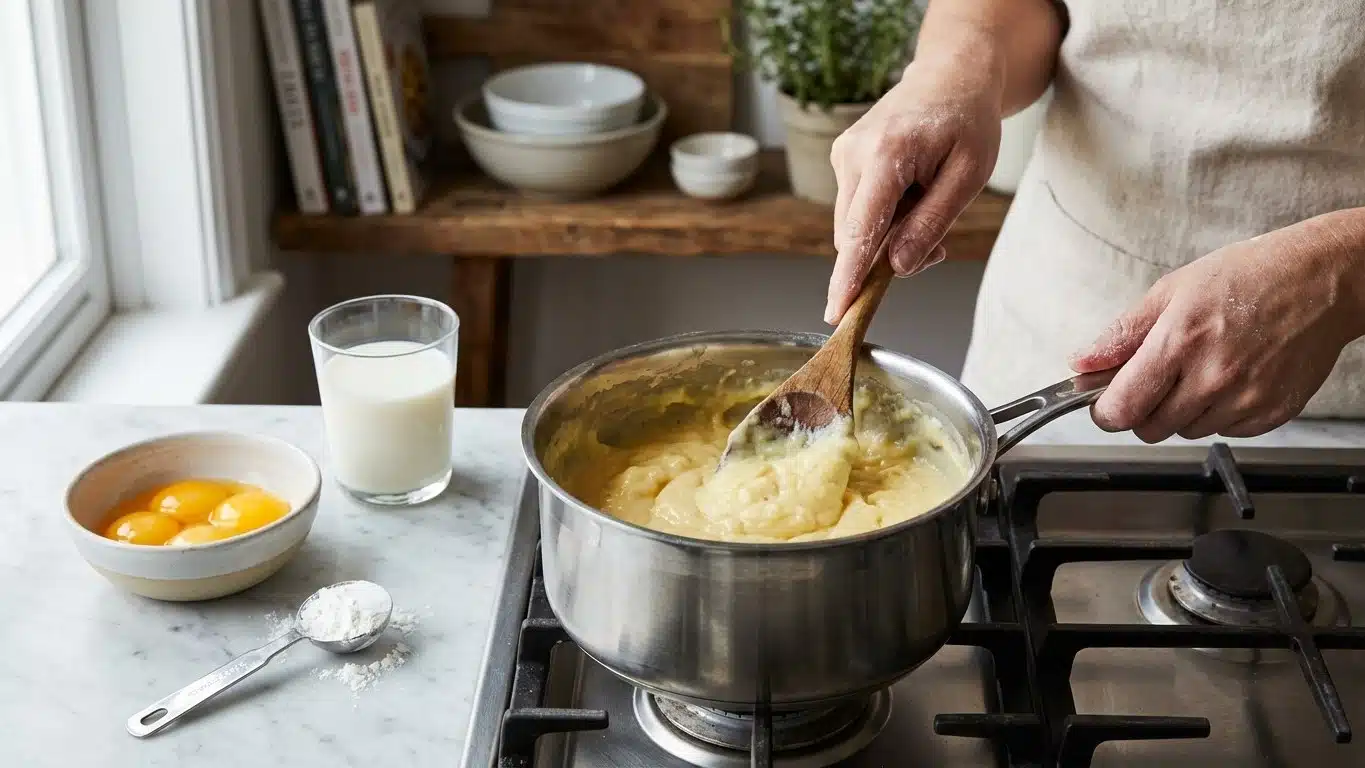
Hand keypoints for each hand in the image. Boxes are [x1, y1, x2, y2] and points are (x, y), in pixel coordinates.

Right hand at [825, 53, 1001, 322]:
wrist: (951, 74)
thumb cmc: (967, 120)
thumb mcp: (969, 175)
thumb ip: (932, 223)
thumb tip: (899, 267)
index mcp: (887, 154)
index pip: (860, 230)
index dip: (849, 277)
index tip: (836, 312)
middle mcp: (853, 154)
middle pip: (855, 236)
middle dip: (888, 255)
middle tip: (936, 246)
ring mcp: (843, 155)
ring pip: (854, 226)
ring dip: (887, 236)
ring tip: (929, 205)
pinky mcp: (843, 159)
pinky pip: (856, 208)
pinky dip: (881, 217)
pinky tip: (910, 194)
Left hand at [1070, 214, 1364, 441]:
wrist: (1321, 281)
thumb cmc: (1249, 277)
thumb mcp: (1172, 291)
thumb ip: (1121, 334)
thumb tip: (1081, 363)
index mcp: (1178, 343)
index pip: (1120, 409)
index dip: (1105, 410)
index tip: (1106, 401)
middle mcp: (1211, 377)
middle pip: (1149, 429)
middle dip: (1143, 409)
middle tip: (1158, 377)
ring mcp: (1245, 399)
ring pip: (1186, 432)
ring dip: (1182, 411)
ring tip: (1202, 368)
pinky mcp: (1272, 413)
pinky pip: (1225, 431)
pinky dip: (1219, 413)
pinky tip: (1231, 378)